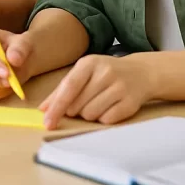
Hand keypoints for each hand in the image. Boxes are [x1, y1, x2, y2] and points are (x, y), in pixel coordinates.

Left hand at [39, 54, 155, 129]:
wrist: (141, 73)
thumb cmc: (105, 74)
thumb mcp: (83, 73)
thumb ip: (62, 89)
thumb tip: (43, 109)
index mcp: (89, 63)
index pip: (68, 88)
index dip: (56, 106)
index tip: (47, 122)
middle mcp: (105, 73)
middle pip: (78, 105)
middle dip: (75, 110)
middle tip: (84, 101)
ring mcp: (120, 87)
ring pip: (91, 114)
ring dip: (89, 114)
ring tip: (98, 102)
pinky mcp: (131, 102)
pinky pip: (107, 120)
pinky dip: (104, 118)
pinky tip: (110, 107)